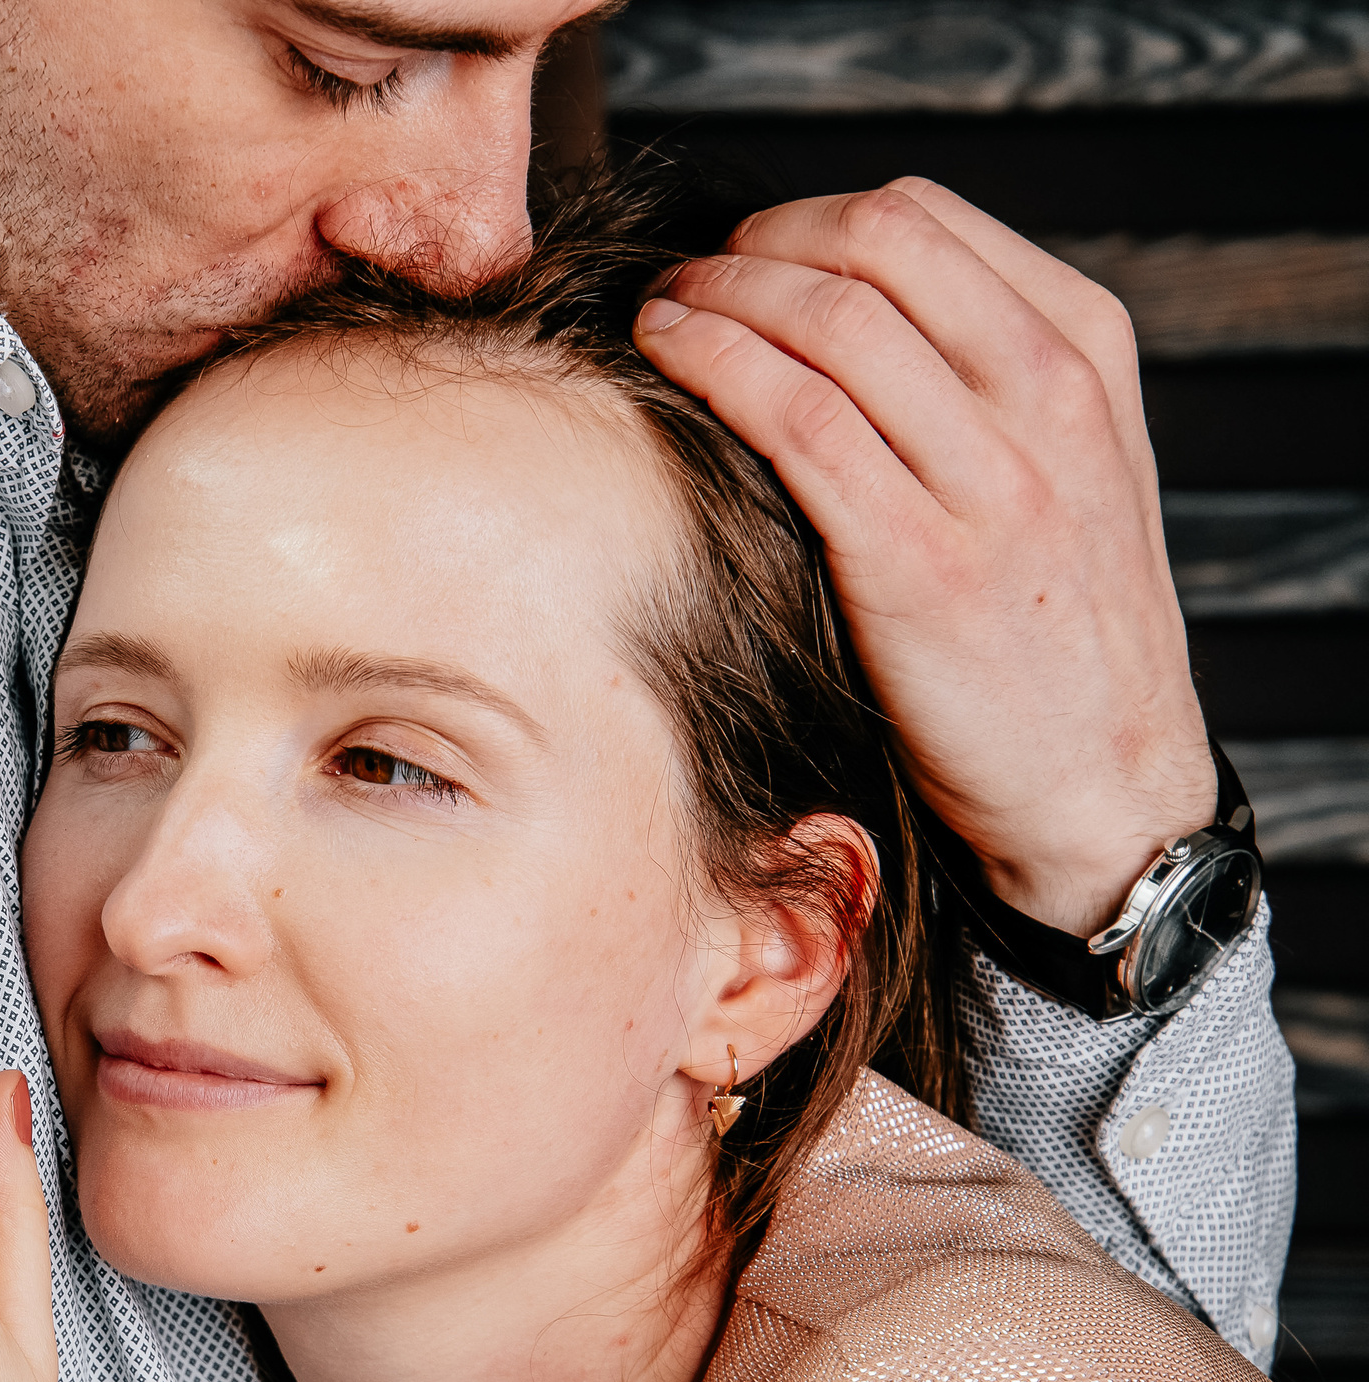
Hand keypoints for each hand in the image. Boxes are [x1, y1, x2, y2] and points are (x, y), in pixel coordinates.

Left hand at [634, 178, 1215, 935]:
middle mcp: (1049, 399)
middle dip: (752, 245)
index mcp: (1084, 353)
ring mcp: (991, 482)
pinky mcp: (919, 566)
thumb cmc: (1053, 625)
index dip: (805, 220)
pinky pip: (798, 424)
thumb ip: (978, 374)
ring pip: (827, 323)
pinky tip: (669, 361)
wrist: (1104, 780)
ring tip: (659, 312)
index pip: (925, 219)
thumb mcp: (1064, 463)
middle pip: (870, 246)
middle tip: (687, 276)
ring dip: (716, 298)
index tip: (742, 252)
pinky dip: (716, 369)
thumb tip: (830, 300)